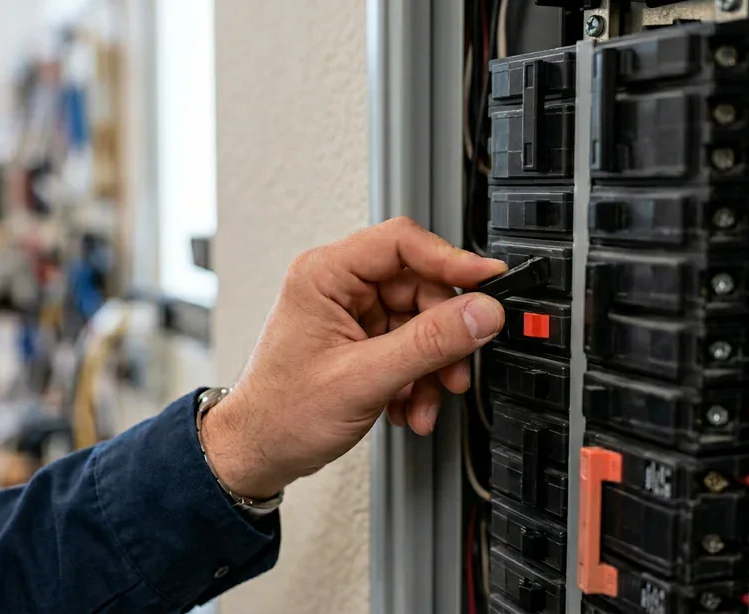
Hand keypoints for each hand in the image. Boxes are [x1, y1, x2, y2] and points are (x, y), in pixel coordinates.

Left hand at [201, 217, 506, 498]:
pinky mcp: (360, 340)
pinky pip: (409, 346)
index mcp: (324, 275)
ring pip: (420, 322)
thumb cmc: (281, 413)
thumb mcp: (364, 378)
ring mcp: (350, 314)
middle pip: (420, 287)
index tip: (488, 281)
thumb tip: (480, 312)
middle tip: (455, 370)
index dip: (451, 259)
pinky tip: (409, 405)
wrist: (259, 452)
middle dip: (443, 336)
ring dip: (432, 367)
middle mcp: (337, 286)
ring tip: (425, 401)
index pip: (401, 242)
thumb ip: (428, 343)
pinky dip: (418, 378)